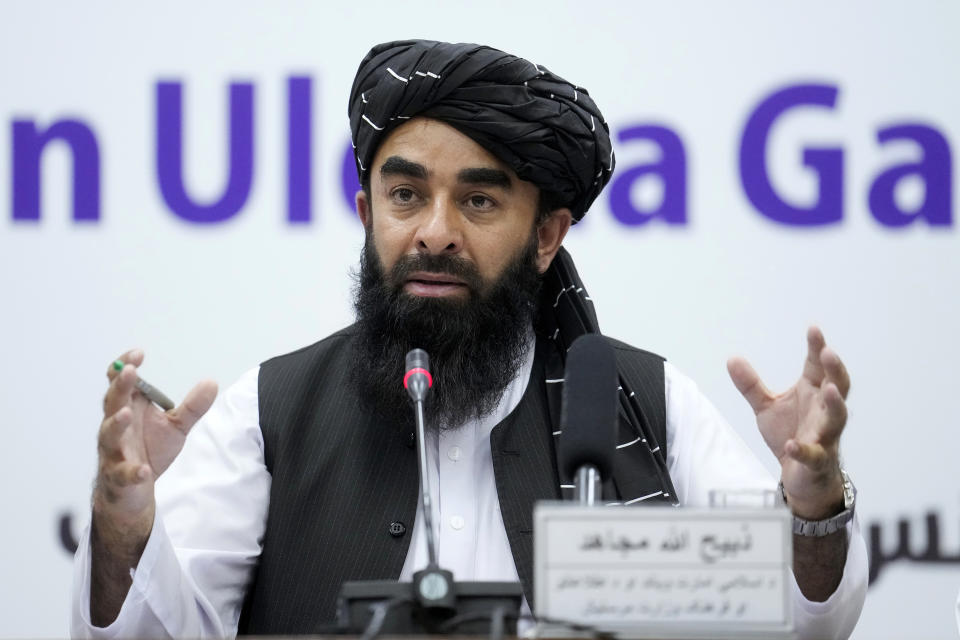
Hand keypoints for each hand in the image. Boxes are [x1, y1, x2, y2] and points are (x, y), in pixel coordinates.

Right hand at [94, 349, 216, 529]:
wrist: (134, 490)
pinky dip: (132, 472)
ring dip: (116, 423)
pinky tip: (142, 470)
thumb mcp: (176, 427)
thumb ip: (192, 407)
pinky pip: (122, 473)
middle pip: (113, 402)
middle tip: (129, 371)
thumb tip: (212, 382)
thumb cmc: (149, 451)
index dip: (124, 367)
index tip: (138, 354)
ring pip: (109, 435)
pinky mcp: (118, 477)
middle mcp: (116, 427)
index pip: (120, 383)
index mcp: (129, 409)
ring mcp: (113, 452)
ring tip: (126, 413)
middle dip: (120, 386)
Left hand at [727, 327, 849, 519]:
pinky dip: (804, 450)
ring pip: (837, 419)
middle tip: (829, 353)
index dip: (817, 348)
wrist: (802, 477)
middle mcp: (823, 412)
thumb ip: (751, 385)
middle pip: (838, 387)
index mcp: (812, 394)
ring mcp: (825, 437)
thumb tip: (731, 358)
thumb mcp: (766, 407)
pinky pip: (813, 455)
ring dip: (835, 404)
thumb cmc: (791, 434)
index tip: (813, 329)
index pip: (818, 367)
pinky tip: (793, 445)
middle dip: (835, 370)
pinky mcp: (817, 462)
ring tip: (829, 390)